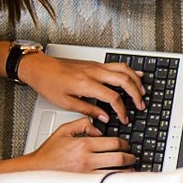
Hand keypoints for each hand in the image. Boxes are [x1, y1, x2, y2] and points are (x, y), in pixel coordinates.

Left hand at [19, 53, 145, 124]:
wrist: (40, 68)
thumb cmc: (49, 83)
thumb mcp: (65, 103)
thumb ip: (88, 110)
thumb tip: (104, 117)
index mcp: (86, 84)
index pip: (113, 97)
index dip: (122, 110)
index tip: (124, 118)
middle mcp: (94, 72)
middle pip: (124, 80)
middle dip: (136, 94)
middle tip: (140, 105)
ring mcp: (96, 66)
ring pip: (124, 69)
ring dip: (136, 81)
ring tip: (142, 92)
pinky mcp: (95, 64)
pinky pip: (118, 65)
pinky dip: (130, 70)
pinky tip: (136, 75)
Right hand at [25, 117, 135, 171]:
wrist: (35, 171)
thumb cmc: (48, 154)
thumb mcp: (63, 131)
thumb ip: (82, 124)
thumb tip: (98, 128)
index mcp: (84, 144)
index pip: (113, 143)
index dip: (124, 144)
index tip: (126, 146)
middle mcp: (87, 160)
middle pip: (119, 158)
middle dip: (129, 157)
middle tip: (132, 157)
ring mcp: (86, 174)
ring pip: (115, 173)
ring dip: (126, 171)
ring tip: (129, 169)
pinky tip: (118, 181)